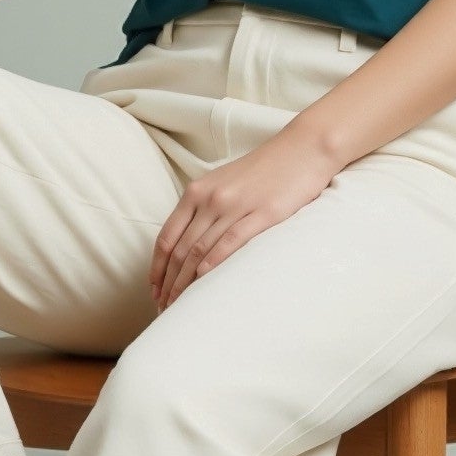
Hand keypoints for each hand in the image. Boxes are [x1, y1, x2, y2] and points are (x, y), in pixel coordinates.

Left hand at [149, 125, 339, 310]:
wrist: (301, 149)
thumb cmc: (264, 170)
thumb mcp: (223, 182)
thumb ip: (203, 207)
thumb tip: (187, 242)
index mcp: (197, 191)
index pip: (167, 237)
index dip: (157, 268)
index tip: (154, 290)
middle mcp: (210, 198)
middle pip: (180, 249)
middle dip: (168, 282)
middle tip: (164, 307)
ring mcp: (235, 205)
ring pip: (200, 250)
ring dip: (186, 282)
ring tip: (180, 304)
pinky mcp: (262, 213)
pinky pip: (230, 242)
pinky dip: (213, 264)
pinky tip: (204, 282)